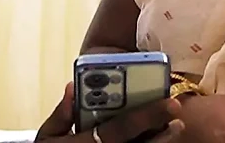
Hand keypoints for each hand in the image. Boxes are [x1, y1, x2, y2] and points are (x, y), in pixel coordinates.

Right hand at [36, 83, 184, 142]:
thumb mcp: (47, 137)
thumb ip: (61, 115)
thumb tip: (72, 87)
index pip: (120, 130)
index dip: (145, 116)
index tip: (169, 102)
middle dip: (159, 127)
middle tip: (176, 110)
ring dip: (161, 141)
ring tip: (175, 126)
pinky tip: (161, 136)